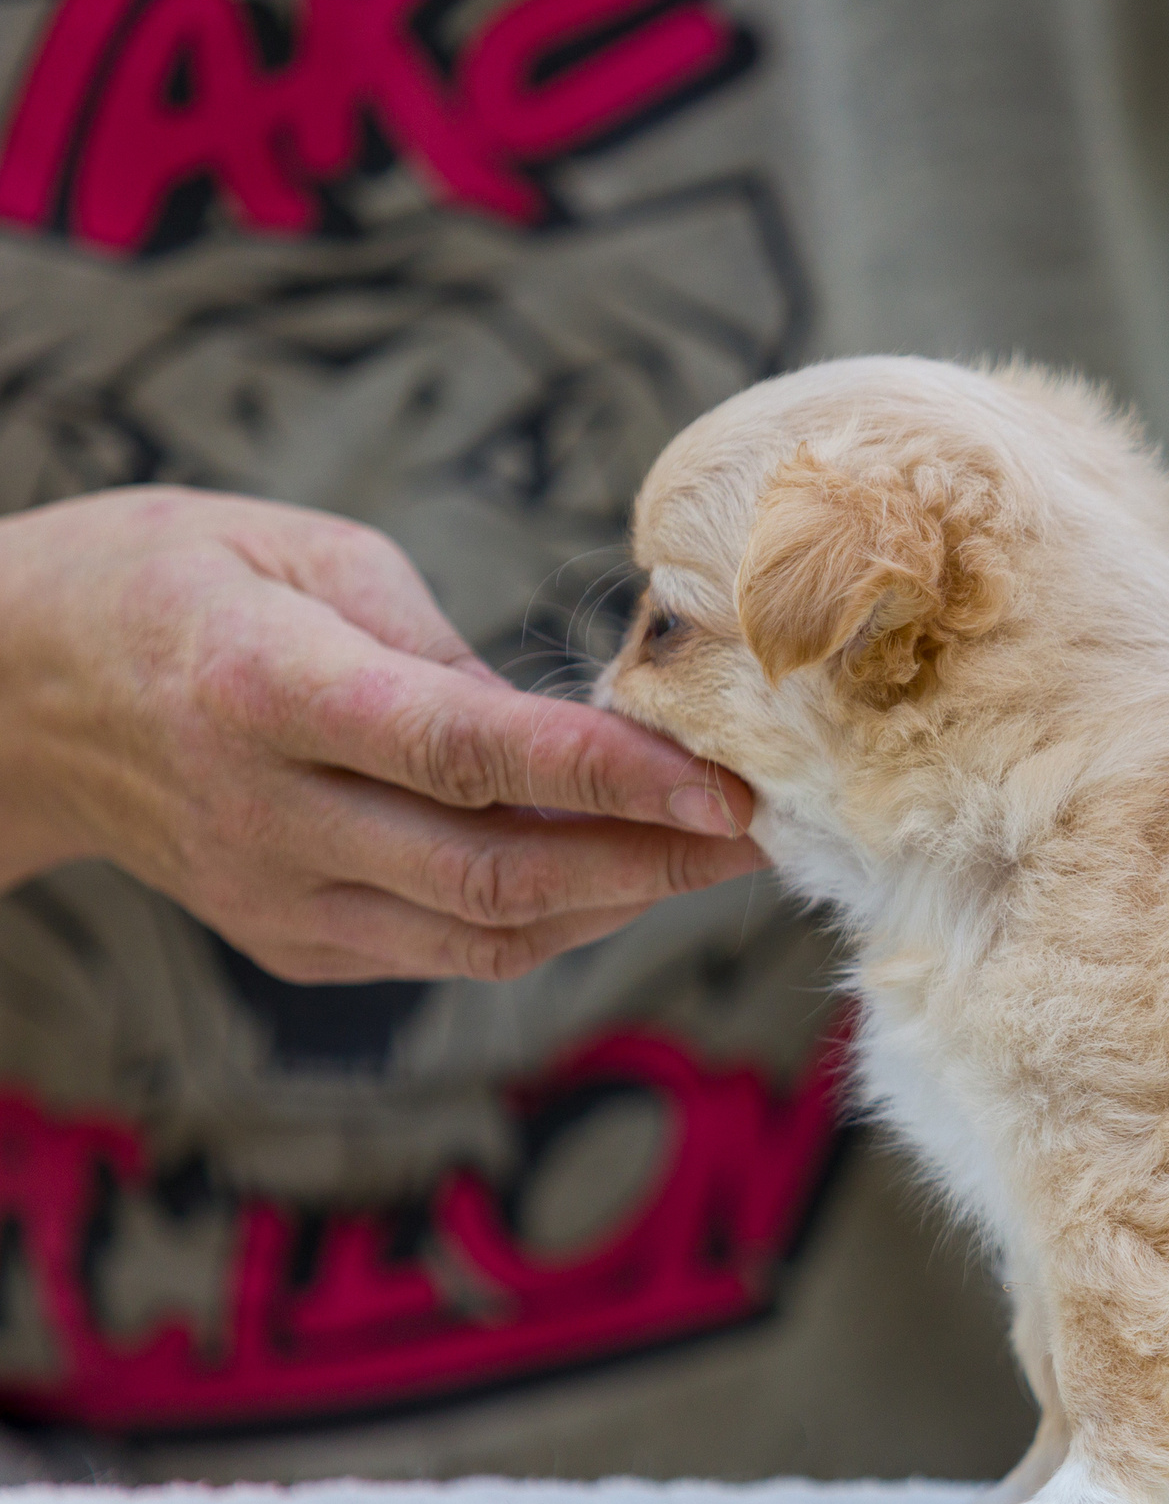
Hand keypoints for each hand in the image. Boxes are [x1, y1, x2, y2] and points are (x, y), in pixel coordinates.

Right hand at [0, 488, 761, 982]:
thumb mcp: (305, 551)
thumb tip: (575, 729)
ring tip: (712, 856)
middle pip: (494, 870)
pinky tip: (615, 875)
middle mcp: (268, 811)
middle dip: (651, 863)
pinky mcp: (287, 943)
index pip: (468, 753)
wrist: (14, 692)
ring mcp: (272, 895)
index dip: (611, 777)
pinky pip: (445, 951)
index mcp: (267, 687)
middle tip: (759, 833)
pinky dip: (545, 923)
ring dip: (616, 904)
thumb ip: (440, 646)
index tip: (723, 784)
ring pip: (483, 936)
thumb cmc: (174, 582)